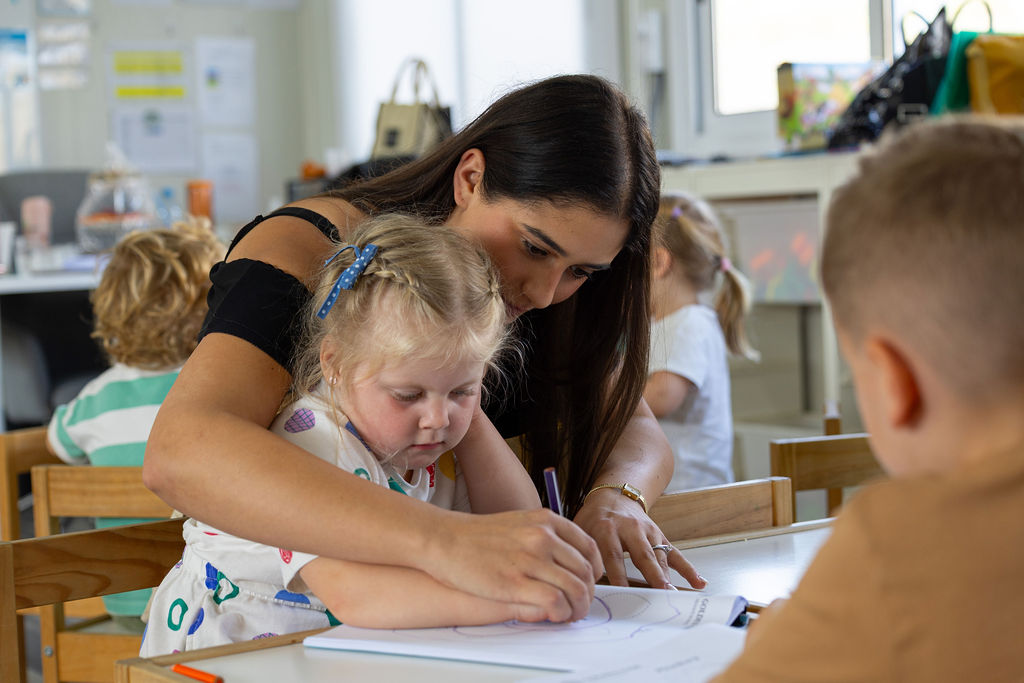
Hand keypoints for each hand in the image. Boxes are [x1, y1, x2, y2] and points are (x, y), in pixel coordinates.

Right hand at [426, 508, 602, 621]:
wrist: (443, 539)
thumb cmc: (476, 536)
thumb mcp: (518, 523)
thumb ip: (543, 536)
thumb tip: (564, 561)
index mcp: (546, 521)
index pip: (588, 547)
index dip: (594, 570)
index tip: (589, 583)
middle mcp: (543, 537)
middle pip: (585, 571)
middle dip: (588, 593)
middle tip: (580, 605)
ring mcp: (530, 558)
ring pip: (576, 588)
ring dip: (578, 608)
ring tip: (569, 615)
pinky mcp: (516, 582)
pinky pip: (555, 602)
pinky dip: (561, 613)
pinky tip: (554, 616)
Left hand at [573, 487, 706, 589]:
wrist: (613, 495)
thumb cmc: (594, 519)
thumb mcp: (581, 530)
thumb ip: (582, 551)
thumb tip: (581, 582)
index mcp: (607, 529)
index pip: (612, 555)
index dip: (617, 575)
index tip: (621, 594)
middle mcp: (630, 529)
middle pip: (642, 555)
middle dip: (651, 575)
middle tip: (659, 593)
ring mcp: (648, 533)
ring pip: (660, 556)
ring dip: (668, 576)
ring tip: (674, 594)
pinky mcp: (660, 537)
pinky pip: (676, 554)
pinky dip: (688, 569)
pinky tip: (699, 583)